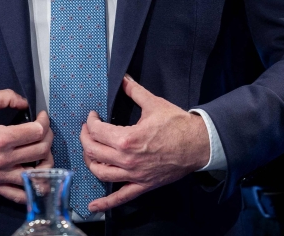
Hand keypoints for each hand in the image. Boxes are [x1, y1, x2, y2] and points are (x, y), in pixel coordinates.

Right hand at [0, 90, 53, 203]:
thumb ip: (6, 97)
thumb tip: (25, 103)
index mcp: (1, 138)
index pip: (37, 132)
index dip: (44, 121)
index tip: (41, 116)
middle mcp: (3, 160)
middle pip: (41, 151)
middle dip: (48, 137)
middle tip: (43, 129)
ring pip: (36, 175)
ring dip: (46, 162)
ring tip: (43, 152)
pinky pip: (19, 196)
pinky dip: (33, 189)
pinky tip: (38, 178)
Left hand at [79, 75, 209, 212]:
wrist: (198, 144)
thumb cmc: (177, 124)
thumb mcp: (153, 103)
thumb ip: (134, 90)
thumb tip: (123, 78)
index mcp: (127, 138)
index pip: (96, 131)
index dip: (90, 121)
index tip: (93, 116)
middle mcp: (127, 159)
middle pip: (93, 151)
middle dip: (85, 138)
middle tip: (87, 130)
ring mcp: (134, 175)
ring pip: (100, 172)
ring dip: (90, 161)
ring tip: (90, 151)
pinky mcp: (142, 185)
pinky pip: (120, 197)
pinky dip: (105, 203)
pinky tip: (93, 206)